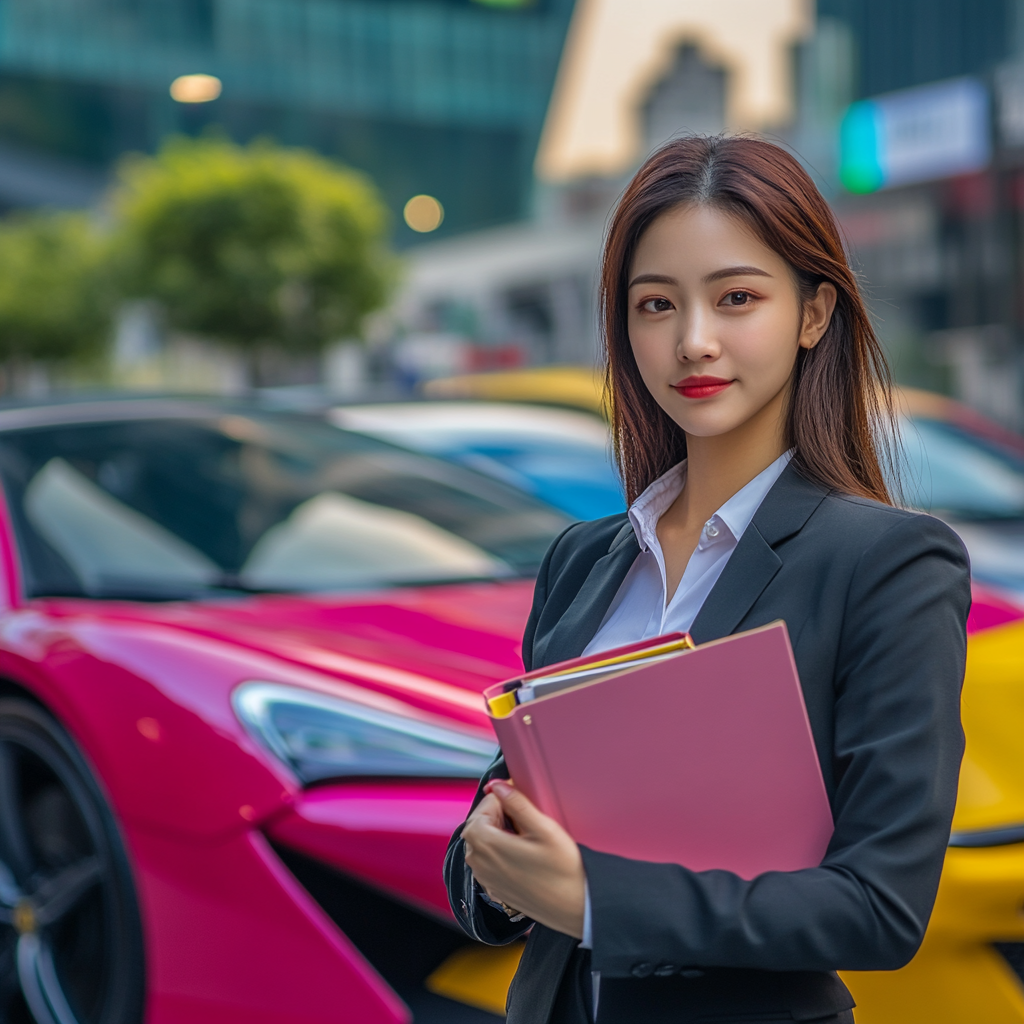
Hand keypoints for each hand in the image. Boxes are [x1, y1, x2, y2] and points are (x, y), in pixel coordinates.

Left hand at [462, 779, 585, 938]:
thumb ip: (517, 802)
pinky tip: (523, 851)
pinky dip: (500, 849)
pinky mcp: (495, 889)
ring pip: (483, 841)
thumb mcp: (543, 828)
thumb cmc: (564, 870)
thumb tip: (498, 785)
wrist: (576, 908)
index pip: (484, 806)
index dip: (502, 796)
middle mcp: (478, 862)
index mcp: (485, 843)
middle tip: (525, 814)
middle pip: (479, 824)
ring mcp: (485, 878)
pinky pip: (489, 859)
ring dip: (499, 831)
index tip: (519, 794)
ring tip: (526, 832)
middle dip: (498, 813)